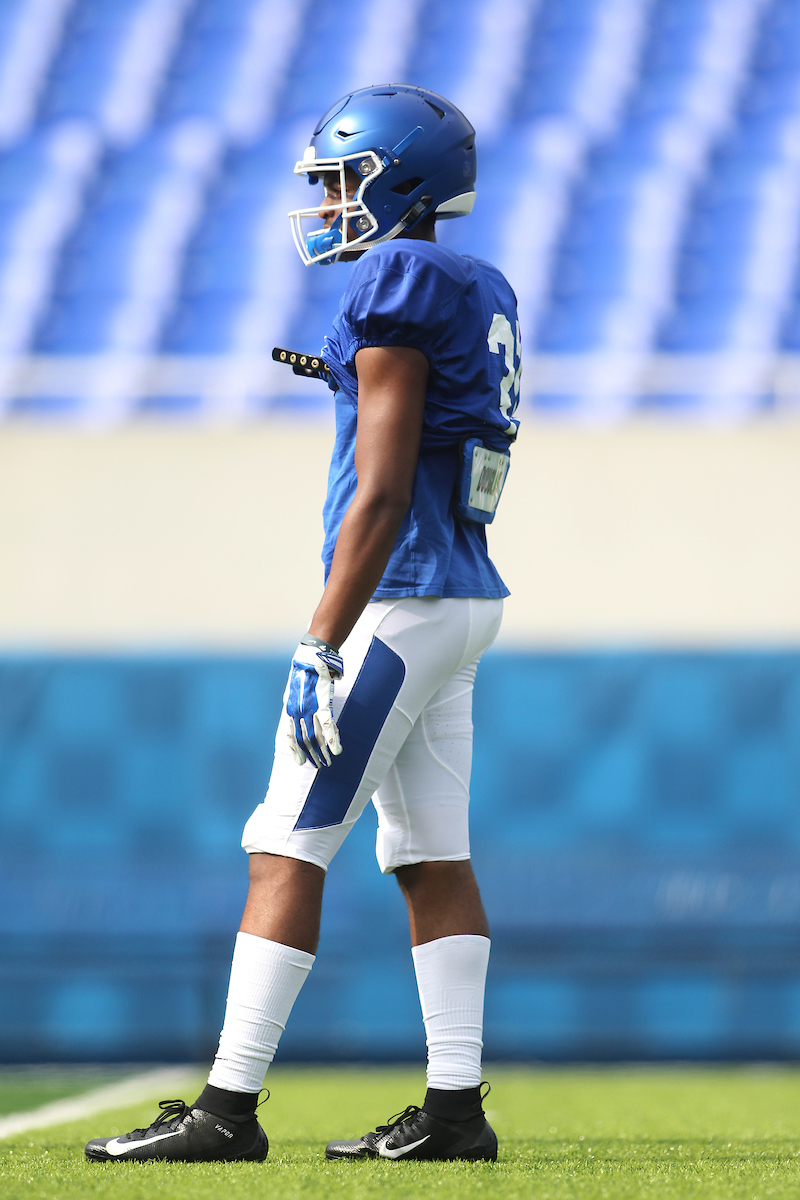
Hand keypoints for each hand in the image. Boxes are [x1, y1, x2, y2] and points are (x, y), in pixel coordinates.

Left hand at [285, 643, 343, 767]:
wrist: (309, 659)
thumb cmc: (301, 672)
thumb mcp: (291, 690)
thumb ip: (292, 702)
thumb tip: (291, 709)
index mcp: (289, 710)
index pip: (290, 736)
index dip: (295, 750)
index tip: (300, 762)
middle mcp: (298, 713)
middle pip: (304, 740)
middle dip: (311, 755)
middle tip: (317, 766)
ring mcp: (310, 710)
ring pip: (316, 736)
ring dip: (322, 752)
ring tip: (327, 764)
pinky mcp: (322, 705)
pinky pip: (327, 726)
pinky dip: (332, 739)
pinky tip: (336, 750)